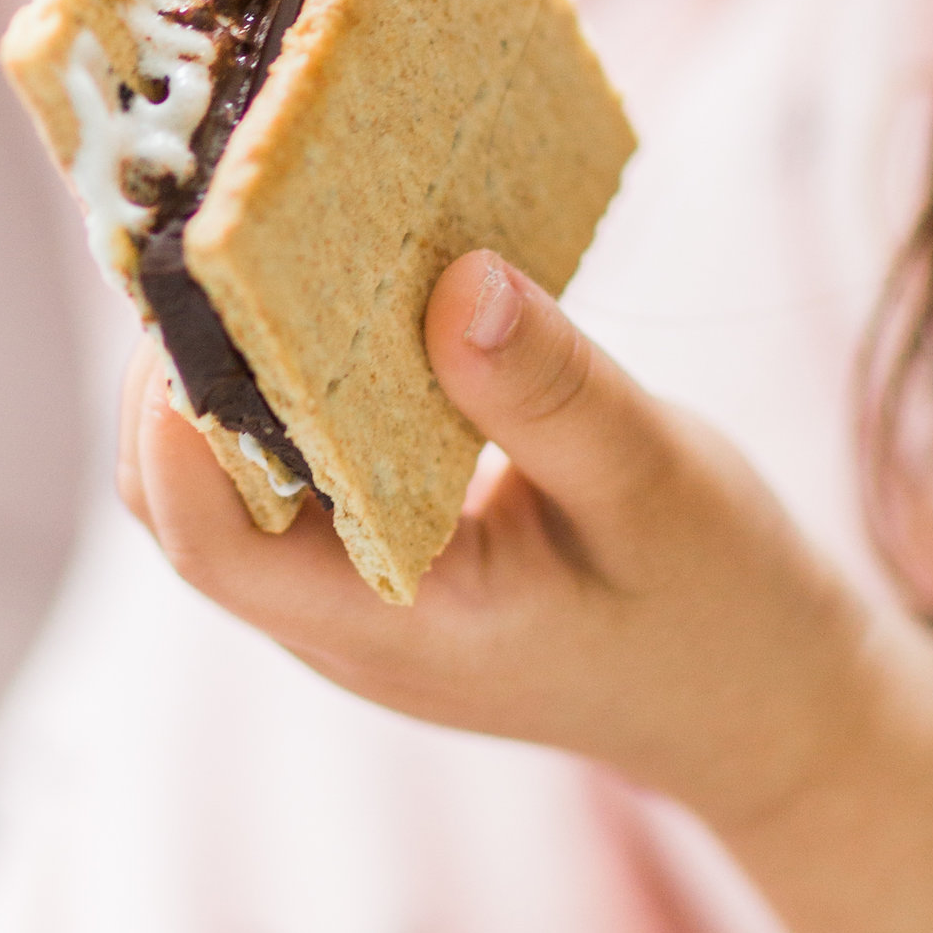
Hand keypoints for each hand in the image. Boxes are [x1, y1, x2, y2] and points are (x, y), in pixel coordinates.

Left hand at [116, 247, 892, 837]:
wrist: (763, 704)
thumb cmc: (717, 605)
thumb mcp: (655, 484)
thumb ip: (549, 391)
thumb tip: (452, 281)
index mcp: (394, 628)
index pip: (210, 540)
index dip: (170, 416)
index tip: (191, 282)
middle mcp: (343, 625)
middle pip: (183, 508)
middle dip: (173, 374)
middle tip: (206, 229)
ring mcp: (354, 600)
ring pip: (225, 491)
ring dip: (220, 377)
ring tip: (245, 246)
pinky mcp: (380, 563)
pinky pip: (289, 480)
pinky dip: (282, 392)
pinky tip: (320, 302)